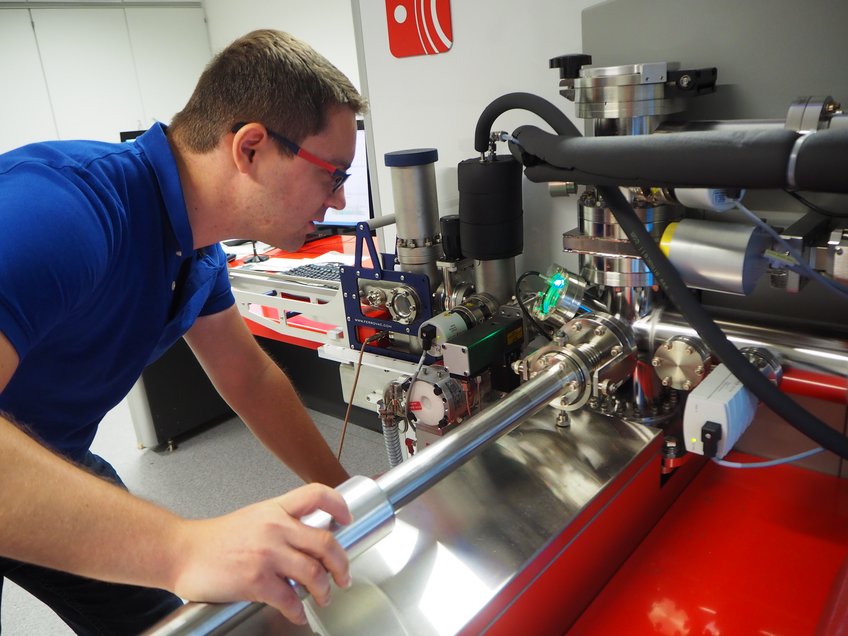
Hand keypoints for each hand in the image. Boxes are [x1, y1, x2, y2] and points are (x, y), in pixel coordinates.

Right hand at [169, 483, 352, 624]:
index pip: (317, 494)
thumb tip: (309, 538)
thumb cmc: (215, 539)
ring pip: (314, 573)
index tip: (347, 519)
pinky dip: (299, 611)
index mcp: (275, 509)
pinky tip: (297, 614)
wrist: (183, 552)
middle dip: (341, 564)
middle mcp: (275, 527)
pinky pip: (290, 599)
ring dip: (324, 591)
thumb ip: (281, 522)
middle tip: (344, 576)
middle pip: (326, 542)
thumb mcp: (254, 517)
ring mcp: (266, 554)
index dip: (339, 505)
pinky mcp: (255, 580)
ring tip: (323, 597)